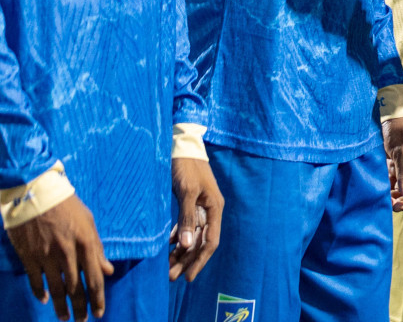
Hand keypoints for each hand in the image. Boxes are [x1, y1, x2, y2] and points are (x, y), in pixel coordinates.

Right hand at [8, 195, 113, 320]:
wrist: (37, 194)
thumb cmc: (68, 206)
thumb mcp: (89, 223)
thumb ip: (98, 249)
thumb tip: (108, 271)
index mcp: (86, 243)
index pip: (95, 278)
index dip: (98, 298)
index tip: (99, 311)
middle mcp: (68, 253)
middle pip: (77, 288)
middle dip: (81, 308)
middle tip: (83, 321)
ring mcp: (47, 256)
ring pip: (57, 289)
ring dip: (62, 307)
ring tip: (65, 318)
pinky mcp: (29, 257)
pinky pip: (36, 281)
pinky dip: (41, 293)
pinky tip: (46, 301)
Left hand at [168, 158, 222, 282]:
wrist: (181, 146)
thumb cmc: (186, 167)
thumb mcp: (186, 191)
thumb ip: (187, 218)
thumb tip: (187, 245)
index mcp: (214, 207)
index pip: (210, 241)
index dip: (199, 260)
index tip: (187, 277)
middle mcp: (210, 210)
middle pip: (200, 242)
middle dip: (187, 260)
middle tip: (171, 277)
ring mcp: (200, 207)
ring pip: (192, 236)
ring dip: (181, 252)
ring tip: (168, 267)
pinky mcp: (190, 203)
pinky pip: (187, 226)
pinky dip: (179, 238)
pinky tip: (169, 246)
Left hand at [383, 116, 402, 211]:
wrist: (391, 119)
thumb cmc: (401, 132)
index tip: (399, 206)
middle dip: (401, 201)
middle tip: (389, 205)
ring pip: (400, 190)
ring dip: (392, 196)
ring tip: (382, 200)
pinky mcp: (394, 168)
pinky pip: (391, 183)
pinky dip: (386, 189)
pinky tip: (379, 192)